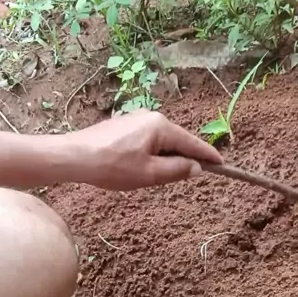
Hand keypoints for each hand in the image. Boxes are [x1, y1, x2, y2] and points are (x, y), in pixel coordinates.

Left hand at [66, 110, 222, 190]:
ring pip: (161, 142)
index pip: (192, 143)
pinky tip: (140, 168)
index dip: (208, 156)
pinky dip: (151, 154)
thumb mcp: (150, 174)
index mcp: (161, 126)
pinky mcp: (124, 126)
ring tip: (153, 178)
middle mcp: (151, 117)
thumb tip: (196, 168)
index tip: (222, 164)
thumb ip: (177, 170)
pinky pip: (147, 140)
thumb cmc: (112, 167)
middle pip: (177, 141)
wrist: (75, 157)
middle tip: (184, 179)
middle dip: (183, 159)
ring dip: (164, 159)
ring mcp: (136, 119)